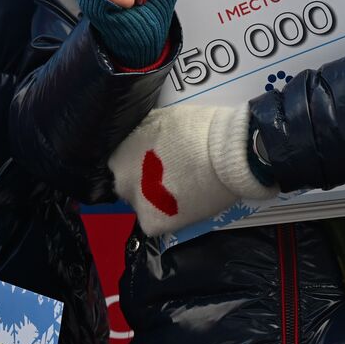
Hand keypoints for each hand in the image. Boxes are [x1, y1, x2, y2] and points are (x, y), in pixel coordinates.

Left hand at [109, 105, 273, 236]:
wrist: (223, 154)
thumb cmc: (197, 129)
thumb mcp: (163, 120)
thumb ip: (147, 136)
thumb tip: (148, 143)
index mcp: (121, 151)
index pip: (123, 164)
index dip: (141, 164)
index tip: (158, 164)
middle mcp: (121, 178)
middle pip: (129, 186)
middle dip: (145, 184)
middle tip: (170, 180)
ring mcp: (136, 202)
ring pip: (143, 206)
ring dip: (157, 202)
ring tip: (183, 194)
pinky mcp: (152, 223)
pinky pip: (156, 223)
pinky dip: (170, 217)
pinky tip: (186, 206)